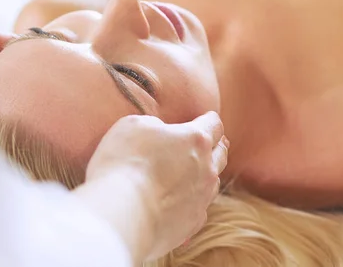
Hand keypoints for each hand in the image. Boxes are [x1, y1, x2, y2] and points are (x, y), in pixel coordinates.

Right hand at [74, 112, 228, 261]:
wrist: (121, 214)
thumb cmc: (124, 162)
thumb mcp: (133, 125)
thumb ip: (154, 124)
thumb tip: (160, 133)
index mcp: (196, 140)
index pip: (214, 124)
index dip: (208, 119)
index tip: (204, 119)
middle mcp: (207, 168)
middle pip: (220, 153)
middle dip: (215, 146)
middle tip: (210, 143)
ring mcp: (202, 198)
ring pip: (213, 182)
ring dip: (206, 174)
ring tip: (196, 172)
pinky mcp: (192, 223)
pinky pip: (199, 209)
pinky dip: (192, 202)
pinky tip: (180, 203)